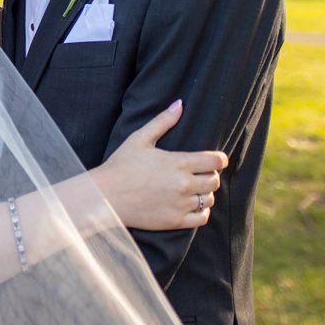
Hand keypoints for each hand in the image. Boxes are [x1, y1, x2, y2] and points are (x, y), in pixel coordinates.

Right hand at [93, 100, 227, 230]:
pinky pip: (201, 218)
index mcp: (178, 163)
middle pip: (214, 180)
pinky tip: (191, 205)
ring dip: (205, 193)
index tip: (216, 160)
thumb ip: (162, 121)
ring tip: (194, 189)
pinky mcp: (174, 221)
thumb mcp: (139, 139)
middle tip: (199, 174)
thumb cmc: (120, 165)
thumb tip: (179, 104)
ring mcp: (179, 204)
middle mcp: (183, 184)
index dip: (219, 159)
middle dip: (210, 175)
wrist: (104, 197)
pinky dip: (201, 211)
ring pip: (209, 199)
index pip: (215, 161)